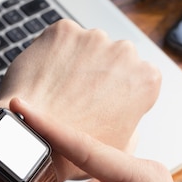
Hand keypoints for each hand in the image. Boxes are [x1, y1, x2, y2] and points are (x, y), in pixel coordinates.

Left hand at [0, 19, 160, 181]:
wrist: (33, 139)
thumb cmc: (75, 151)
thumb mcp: (121, 147)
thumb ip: (133, 122)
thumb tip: (126, 113)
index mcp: (147, 78)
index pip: (135, 77)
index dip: (115, 92)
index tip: (100, 104)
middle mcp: (126, 52)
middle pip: (111, 57)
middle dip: (97, 72)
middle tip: (76, 99)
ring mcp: (93, 37)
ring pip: (83, 46)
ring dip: (74, 62)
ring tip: (57, 92)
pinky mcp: (63, 31)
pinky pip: (58, 41)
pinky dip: (50, 54)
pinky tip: (44, 79)